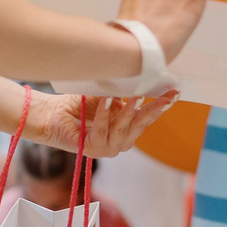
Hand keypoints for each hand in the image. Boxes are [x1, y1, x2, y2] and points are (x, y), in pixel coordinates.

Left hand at [27, 90, 179, 157]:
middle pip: (140, 124)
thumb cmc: (78, 104)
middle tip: (167, 96)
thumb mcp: (105, 94)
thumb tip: (140, 76)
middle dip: (154, 109)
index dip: (160, 105)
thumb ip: (122, 92)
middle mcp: (121, 142)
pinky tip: (108, 100)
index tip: (174, 92)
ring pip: (123, 128)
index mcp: (127, 130)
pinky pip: (102, 130)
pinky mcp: (93, 149)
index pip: (147, 118)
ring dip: (129, 110)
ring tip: (136, 94)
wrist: (51, 115)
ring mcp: (108, 148)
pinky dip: (105, 113)